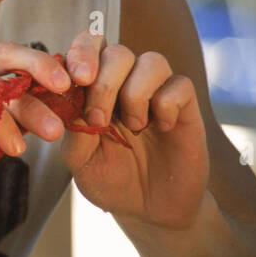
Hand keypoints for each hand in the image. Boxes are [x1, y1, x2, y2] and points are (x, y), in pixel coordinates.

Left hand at [59, 33, 208, 230]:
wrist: (149, 210)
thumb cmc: (110, 179)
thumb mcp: (81, 161)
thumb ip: (75, 129)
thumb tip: (70, 98)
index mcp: (93, 88)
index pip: (89, 46)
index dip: (83, 52)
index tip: (78, 78)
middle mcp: (124, 83)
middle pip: (118, 52)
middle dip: (104, 82)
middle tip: (98, 118)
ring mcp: (156, 93)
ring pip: (152, 61)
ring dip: (136, 93)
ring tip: (132, 126)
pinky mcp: (185, 108)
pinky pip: (179, 85)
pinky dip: (166, 104)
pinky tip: (160, 127)